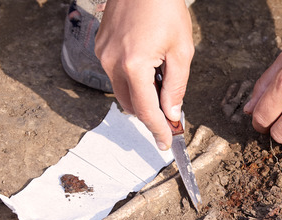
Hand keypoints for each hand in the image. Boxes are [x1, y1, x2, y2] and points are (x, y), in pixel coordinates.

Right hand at [95, 0, 193, 149]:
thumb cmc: (165, 9)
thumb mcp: (182, 51)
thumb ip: (176, 86)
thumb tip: (171, 113)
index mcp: (134, 66)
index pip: (146, 111)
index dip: (158, 130)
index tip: (166, 143)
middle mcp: (112, 63)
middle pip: (131, 105)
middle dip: (150, 115)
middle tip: (170, 116)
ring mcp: (103, 54)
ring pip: (121, 91)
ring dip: (140, 96)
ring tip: (161, 81)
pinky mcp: (100, 46)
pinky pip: (115, 74)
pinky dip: (131, 79)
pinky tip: (148, 65)